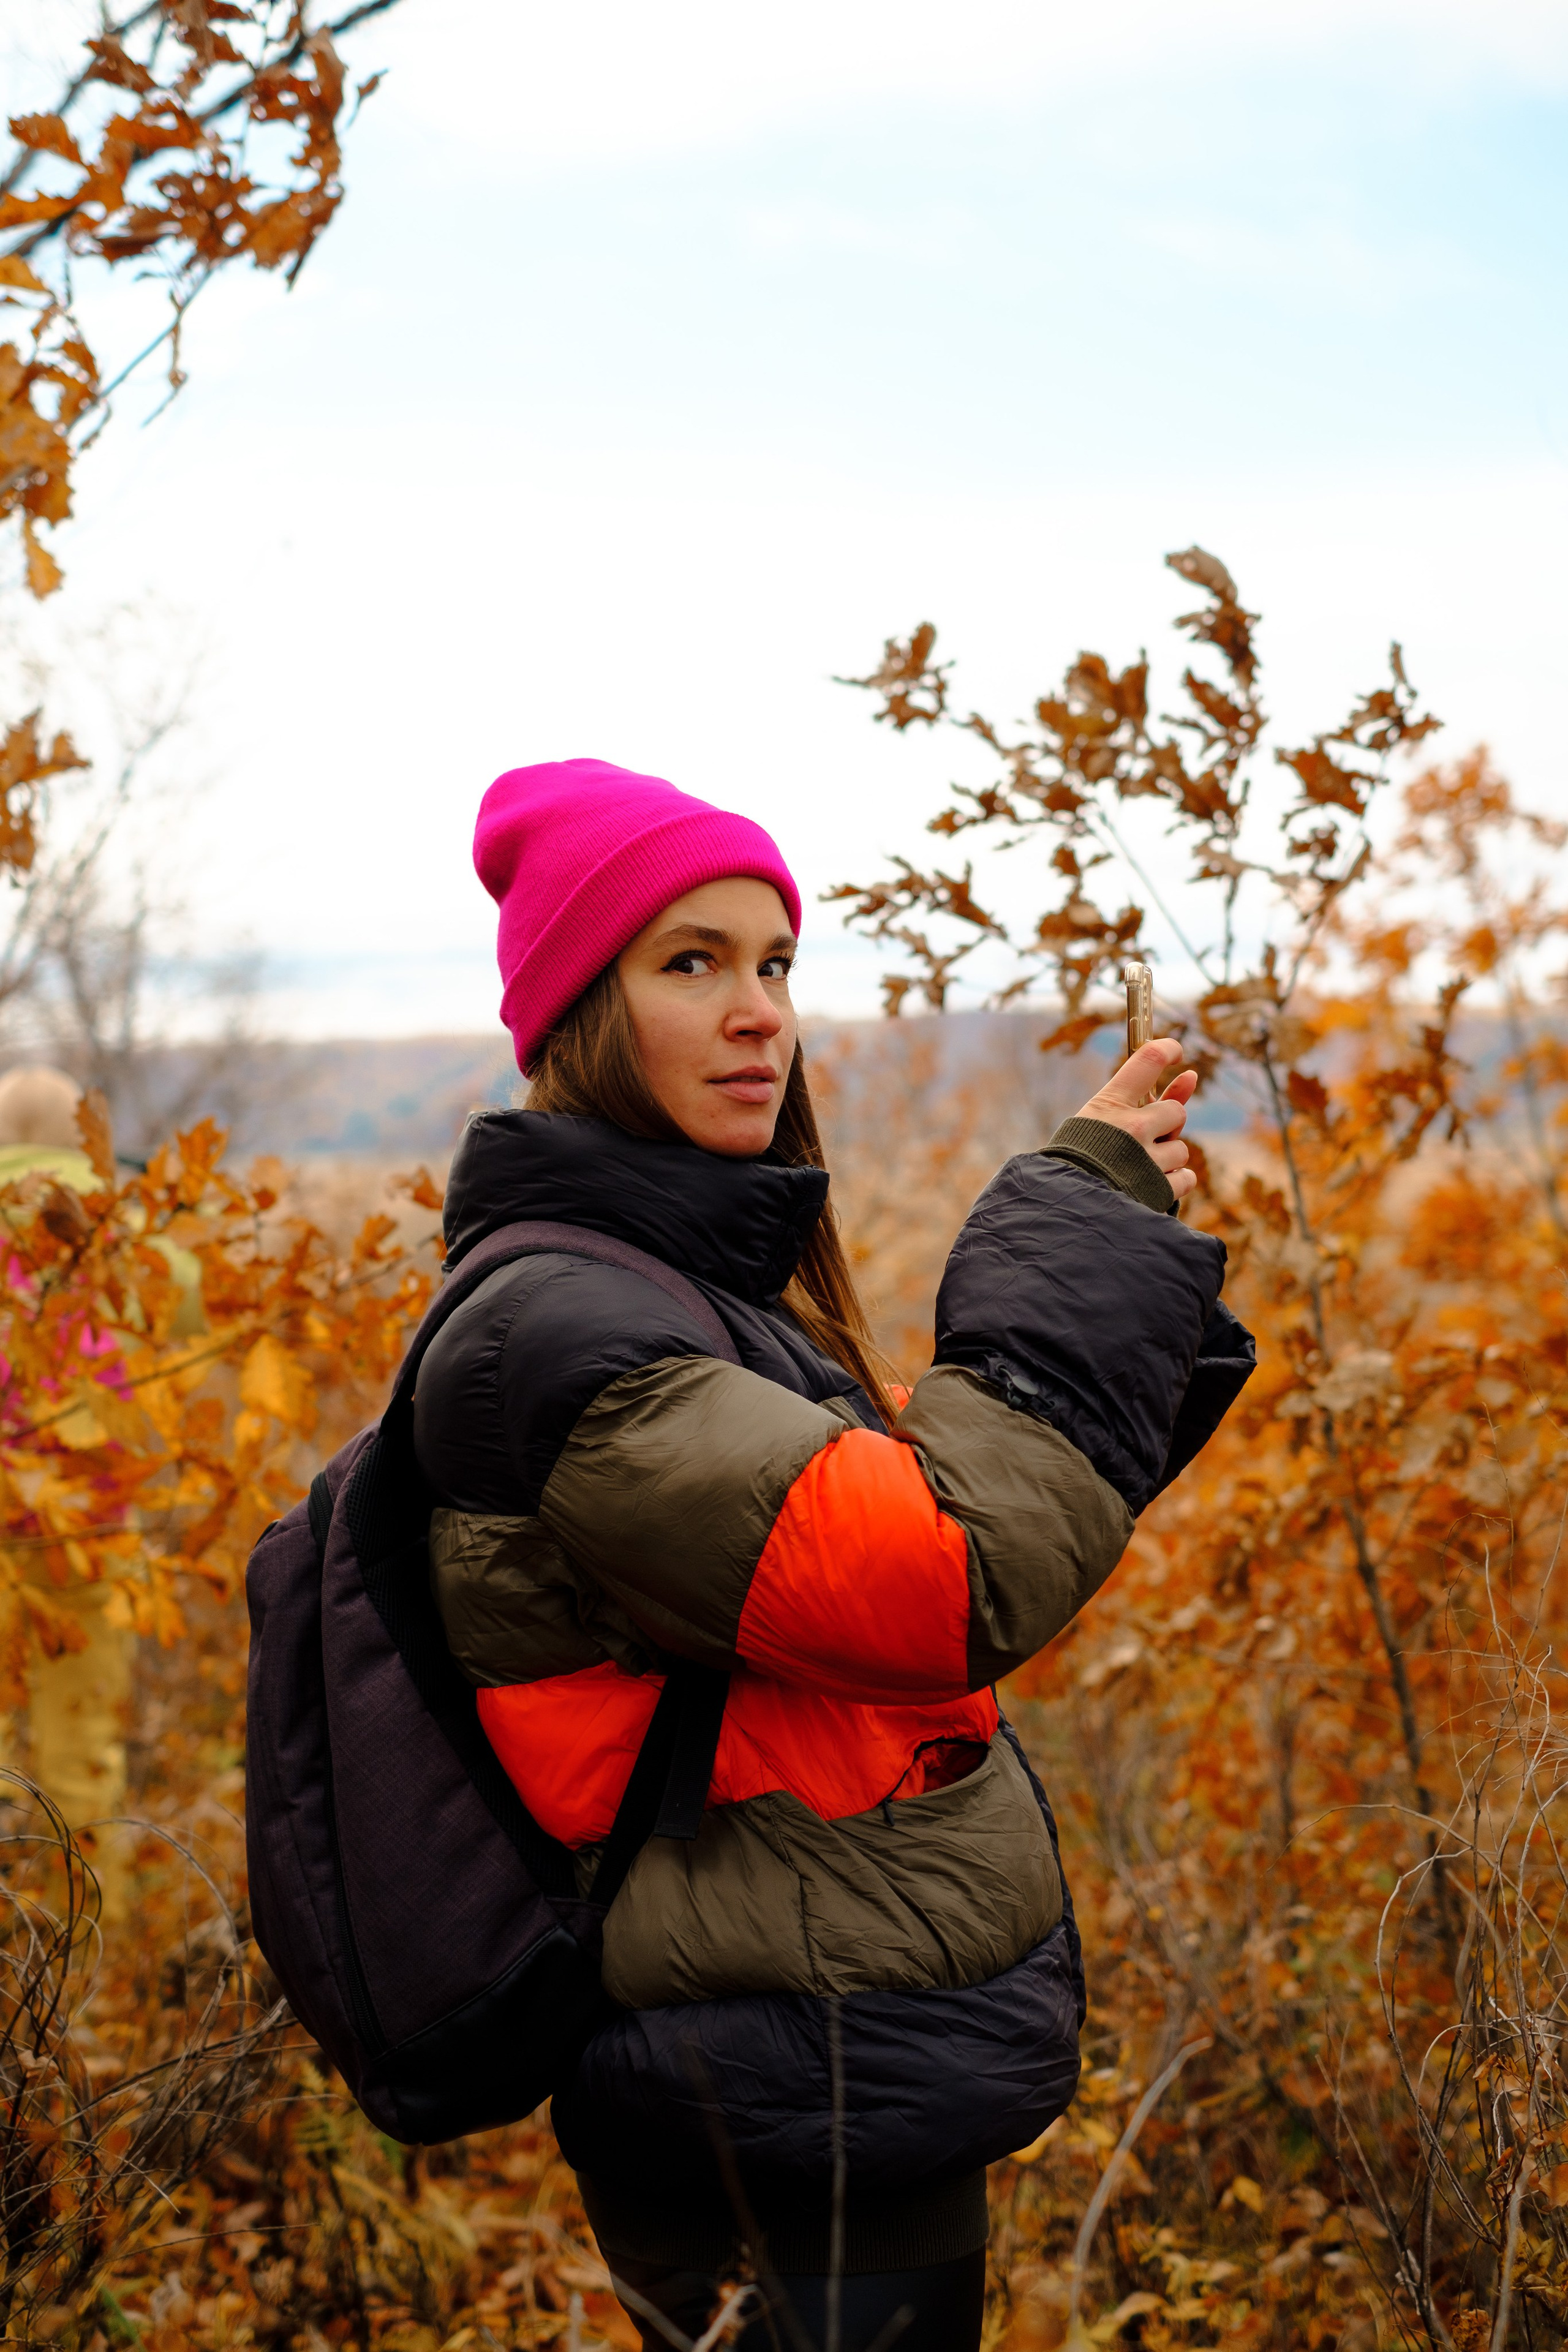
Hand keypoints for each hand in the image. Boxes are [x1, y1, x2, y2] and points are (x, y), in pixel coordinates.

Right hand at [1072, 1039, 1198, 1201]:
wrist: (1062, 1205)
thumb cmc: (1079, 1158)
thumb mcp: (1099, 1120)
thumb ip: (1147, 1100)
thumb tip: (1193, 1075)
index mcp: (1109, 1105)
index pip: (1147, 1059)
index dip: (1168, 1050)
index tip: (1176, 1052)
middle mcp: (1131, 1127)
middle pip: (1176, 1112)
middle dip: (1166, 1127)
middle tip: (1142, 1139)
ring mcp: (1145, 1159)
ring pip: (1181, 1149)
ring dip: (1167, 1159)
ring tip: (1138, 1169)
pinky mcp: (1156, 1189)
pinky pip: (1186, 1178)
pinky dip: (1173, 1183)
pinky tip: (1151, 1185)